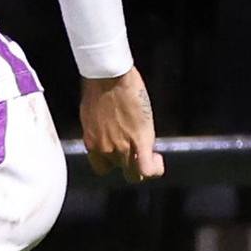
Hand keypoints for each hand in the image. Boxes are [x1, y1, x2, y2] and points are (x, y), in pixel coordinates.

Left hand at [80, 67, 165, 181]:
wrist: (107, 77)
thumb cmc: (98, 87)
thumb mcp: (92, 115)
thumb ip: (100, 129)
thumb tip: (108, 131)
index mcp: (91, 142)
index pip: (102, 167)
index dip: (114, 162)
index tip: (122, 151)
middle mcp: (104, 149)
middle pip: (120, 169)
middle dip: (131, 161)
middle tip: (140, 149)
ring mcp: (121, 147)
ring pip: (134, 173)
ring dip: (144, 164)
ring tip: (152, 153)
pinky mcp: (138, 141)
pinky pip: (146, 168)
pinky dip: (154, 169)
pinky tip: (158, 159)